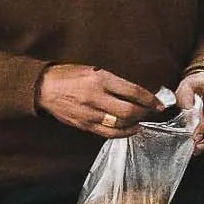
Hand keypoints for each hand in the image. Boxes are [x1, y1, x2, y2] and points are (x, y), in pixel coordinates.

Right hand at [38, 63, 158, 137]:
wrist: (44, 88)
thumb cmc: (69, 76)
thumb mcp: (94, 70)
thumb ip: (114, 82)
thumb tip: (136, 93)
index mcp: (100, 78)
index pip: (132, 91)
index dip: (150, 99)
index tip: (159, 103)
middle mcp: (96, 96)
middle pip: (129, 111)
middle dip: (145, 113)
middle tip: (151, 112)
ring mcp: (90, 113)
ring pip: (120, 124)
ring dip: (136, 123)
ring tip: (142, 120)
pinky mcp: (85, 125)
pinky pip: (108, 133)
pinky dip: (123, 133)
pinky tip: (130, 129)